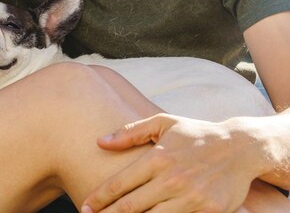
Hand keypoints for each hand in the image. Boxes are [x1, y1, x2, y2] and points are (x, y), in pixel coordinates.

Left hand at [81, 114, 261, 212]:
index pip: (120, 184)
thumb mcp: (163, 123)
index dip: (100, 198)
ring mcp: (191, 198)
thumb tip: (100, 142)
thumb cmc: (196, 134)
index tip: (86, 206)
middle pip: (131, 207)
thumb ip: (130, 132)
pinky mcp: (209, 212)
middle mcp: (172, 180)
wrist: (240, 147)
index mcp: (158, 158)